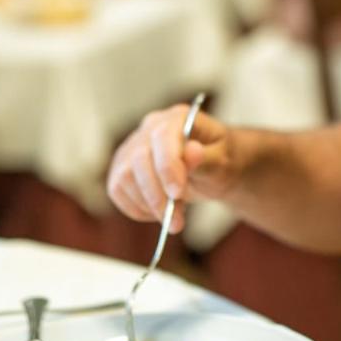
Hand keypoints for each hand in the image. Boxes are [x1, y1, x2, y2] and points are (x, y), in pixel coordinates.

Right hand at [107, 104, 236, 232]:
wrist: (213, 167)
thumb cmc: (221, 161)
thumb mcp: (223, 162)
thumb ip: (206, 158)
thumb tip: (192, 152)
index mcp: (178, 117)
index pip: (162, 137)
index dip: (167, 167)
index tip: (177, 195)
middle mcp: (151, 126)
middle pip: (139, 160)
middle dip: (157, 196)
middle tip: (176, 223)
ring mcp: (133, 145)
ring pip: (124, 177)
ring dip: (147, 205)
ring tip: (173, 217)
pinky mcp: (122, 165)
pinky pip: (117, 189)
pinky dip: (135, 208)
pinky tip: (156, 212)